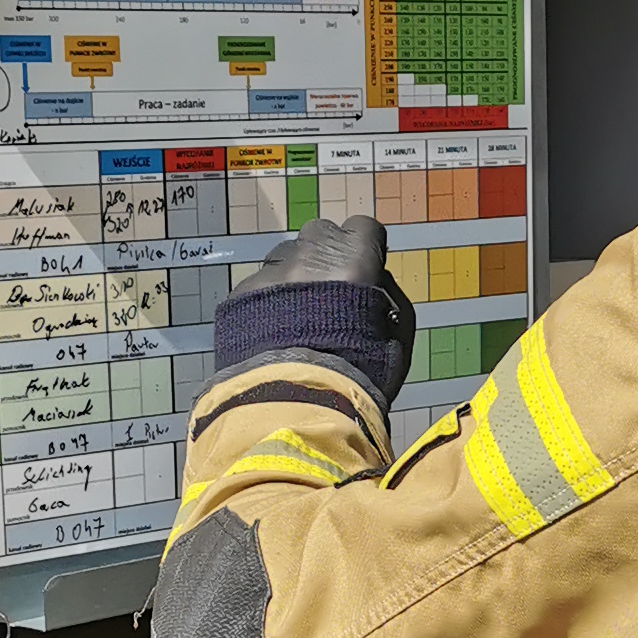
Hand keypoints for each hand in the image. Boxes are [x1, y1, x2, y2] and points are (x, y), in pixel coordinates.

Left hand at [213, 214, 415, 411]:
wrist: (294, 408)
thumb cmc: (359, 377)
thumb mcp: (397, 341)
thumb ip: (390, 301)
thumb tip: (376, 281)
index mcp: (352, 261)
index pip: (364, 228)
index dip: (366, 250)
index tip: (365, 272)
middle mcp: (309, 257)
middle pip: (320, 235)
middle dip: (327, 257)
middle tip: (330, 294)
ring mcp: (270, 274)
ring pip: (285, 259)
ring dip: (295, 278)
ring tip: (298, 319)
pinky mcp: (240, 297)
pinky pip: (258, 289)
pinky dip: (267, 305)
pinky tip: (273, 337)